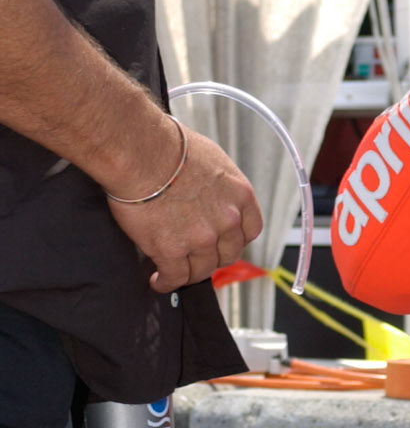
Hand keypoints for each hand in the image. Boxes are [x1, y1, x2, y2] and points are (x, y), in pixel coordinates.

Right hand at [107, 127, 262, 292]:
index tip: (223, 240)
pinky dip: (166, 282)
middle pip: (228, 254)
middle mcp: (227, 220)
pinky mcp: (172, 250)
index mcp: (240, 195)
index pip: (250, 230)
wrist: (140, 151)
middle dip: (213, 256)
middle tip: (196, 254)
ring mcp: (201, 238)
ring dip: (188, 272)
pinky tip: (158, 280)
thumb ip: (218, 185)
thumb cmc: (168, 145)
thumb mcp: (211, 159)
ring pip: (202, 270)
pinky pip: (174, 277)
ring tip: (174, 270)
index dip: (234, 238)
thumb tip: (209, 193)